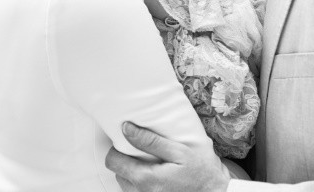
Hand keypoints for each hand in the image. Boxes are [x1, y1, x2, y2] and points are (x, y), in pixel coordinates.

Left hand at [105, 122, 230, 191]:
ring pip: (126, 184)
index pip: (113, 162)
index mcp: (145, 179)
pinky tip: (155, 175)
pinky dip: (140, 182)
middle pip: (118, 173)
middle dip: (125, 159)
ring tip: (150, 162)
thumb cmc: (201, 172)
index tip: (127, 139)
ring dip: (132, 172)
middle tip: (141, 149)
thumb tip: (126, 128)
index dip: (116, 147)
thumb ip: (150, 141)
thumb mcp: (179, 151)